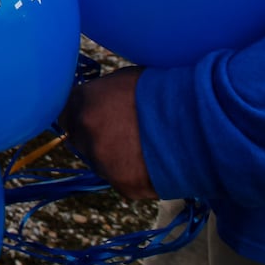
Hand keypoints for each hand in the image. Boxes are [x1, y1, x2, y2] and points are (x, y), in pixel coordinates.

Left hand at [60, 65, 157, 199]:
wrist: (198, 117)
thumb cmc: (164, 89)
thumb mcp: (124, 80)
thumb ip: (100, 95)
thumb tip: (93, 103)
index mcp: (82, 104)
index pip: (67, 115)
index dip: (84, 117)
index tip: (98, 118)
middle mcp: (85, 134)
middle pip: (82, 141)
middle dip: (98, 138)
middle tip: (126, 132)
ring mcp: (103, 162)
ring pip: (102, 163)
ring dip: (117, 157)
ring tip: (147, 146)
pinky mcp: (123, 185)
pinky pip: (124, 181)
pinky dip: (137, 174)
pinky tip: (156, 161)